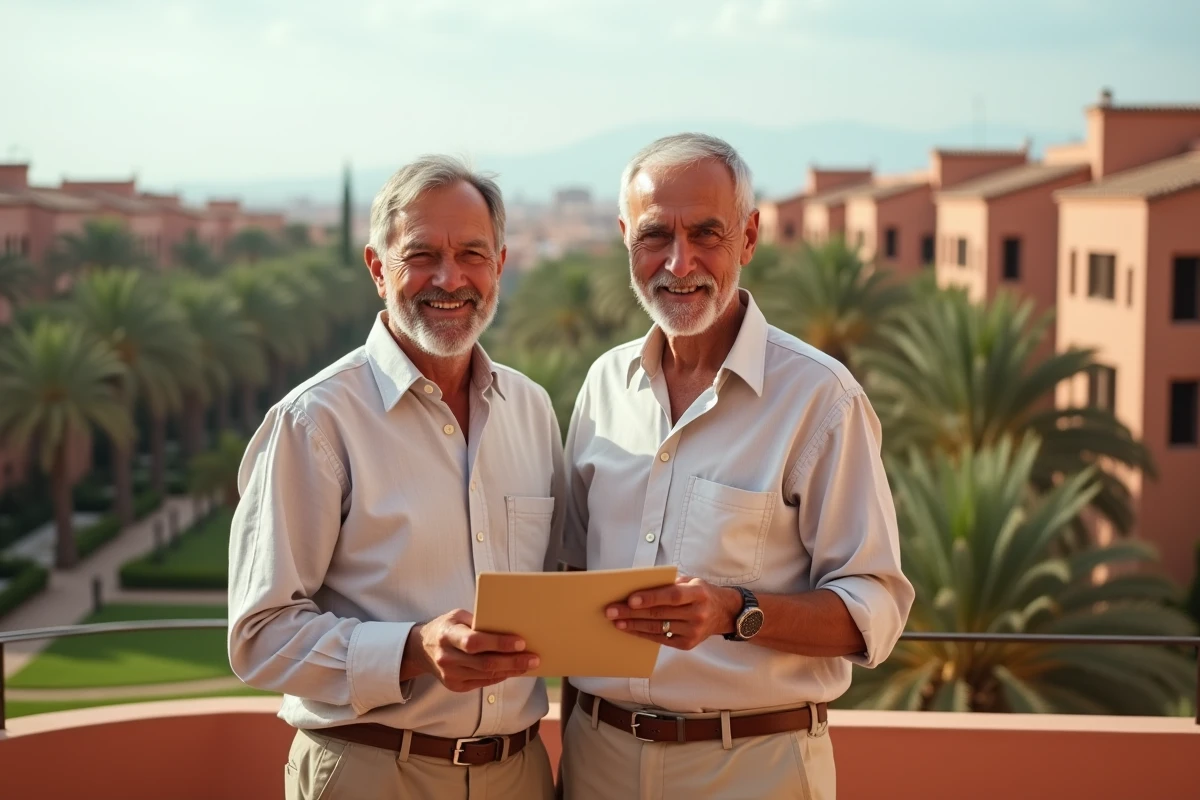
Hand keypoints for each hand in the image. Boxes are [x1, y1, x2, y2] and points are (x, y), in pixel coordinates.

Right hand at [407, 609, 539, 691]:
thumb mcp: (458, 616)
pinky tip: (514, 670)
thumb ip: (479, 621)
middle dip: (513, 661)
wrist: (421, 649)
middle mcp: (446, 657)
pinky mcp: (455, 686)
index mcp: (447, 635)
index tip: (521, 642)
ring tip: (529, 664)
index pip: (475, 642)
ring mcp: (450, 675)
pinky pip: (483, 682)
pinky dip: (500, 676)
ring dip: (511, 671)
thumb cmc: (447, 627)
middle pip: (485, 663)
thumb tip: (509, 625)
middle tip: (534, 658)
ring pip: (486, 675)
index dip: (499, 643)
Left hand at [604, 577, 740, 650]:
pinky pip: (661, 639)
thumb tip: (639, 588)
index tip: (630, 600)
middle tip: (611, 611)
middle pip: (659, 614)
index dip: (650, 598)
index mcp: (698, 593)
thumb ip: (669, 584)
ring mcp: (693, 631)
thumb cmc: (701, 593)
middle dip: (632, 613)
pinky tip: (631, 629)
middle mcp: (697, 613)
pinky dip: (644, 634)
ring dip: (634, 625)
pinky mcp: (688, 644)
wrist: (724, 613)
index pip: (671, 596)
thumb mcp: (691, 581)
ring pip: (658, 628)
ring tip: (616, 622)